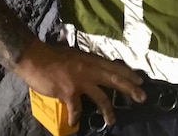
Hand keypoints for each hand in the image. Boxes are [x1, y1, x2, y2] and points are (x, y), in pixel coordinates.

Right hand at [13, 38, 145, 127]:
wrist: (35, 58)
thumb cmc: (53, 55)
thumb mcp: (76, 55)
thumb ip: (87, 63)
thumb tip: (95, 69)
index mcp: (92, 60)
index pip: (115, 67)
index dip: (128, 74)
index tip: (140, 81)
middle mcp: (90, 70)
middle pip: (115, 80)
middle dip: (130, 89)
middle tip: (142, 97)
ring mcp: (81, 82)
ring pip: (101, 98)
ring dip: (108, 111)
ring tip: (112, 121)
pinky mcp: (69, 92)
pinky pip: (77, 108)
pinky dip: (75, 117)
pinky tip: (74, 123)